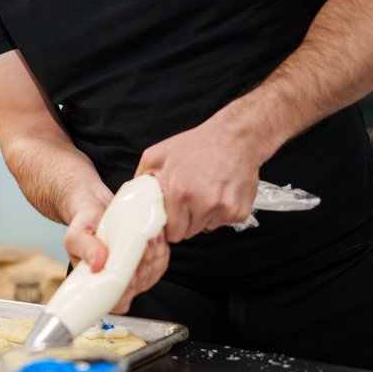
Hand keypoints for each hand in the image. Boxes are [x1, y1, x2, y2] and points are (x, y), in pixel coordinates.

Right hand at [63, 201, 168, 312]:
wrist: (95, 211)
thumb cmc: (85, 226)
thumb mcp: (76, 234)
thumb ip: (85, 248)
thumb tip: (97, 263)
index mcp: (96, 285)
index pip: (117, 300)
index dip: (128, 284)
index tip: (129, 263)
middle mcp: (117, 285)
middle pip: (140, 284)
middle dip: (144, 262)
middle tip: (141, 242)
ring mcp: (135, 277)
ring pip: (153, 273)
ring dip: (154, 253)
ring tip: (146, 236)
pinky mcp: (148, 266)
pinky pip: (161, 263)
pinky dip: (160, 249)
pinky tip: (153, 237)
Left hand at [136, 121, 260, 242]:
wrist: (234, 137)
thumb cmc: (196, 145)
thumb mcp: (157, 154)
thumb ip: (142, 179)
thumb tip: (133, 198)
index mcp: (180, 192)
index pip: (170, 231)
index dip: (169, 226)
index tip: (170, 218)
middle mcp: (204, 203)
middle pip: (187, 233)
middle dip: (184, 222)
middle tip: (187, 202)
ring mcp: (224, 209)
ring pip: (205, 228)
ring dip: (202, 217)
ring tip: (203, 193)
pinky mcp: (239, 211)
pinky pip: (224, 222)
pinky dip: (220, 213)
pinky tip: (218, 193)